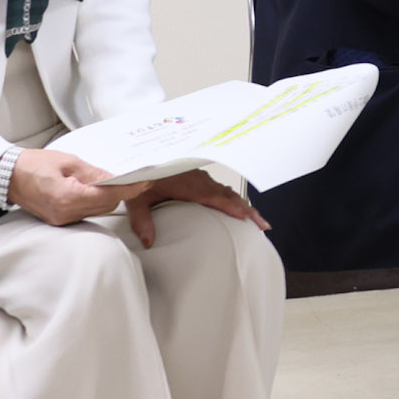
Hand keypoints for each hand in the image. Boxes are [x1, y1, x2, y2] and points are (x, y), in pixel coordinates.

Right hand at [2, 148, 147, 227]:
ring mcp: (62, 220)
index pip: (108, 196)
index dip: (129, 189)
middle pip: (106, 206)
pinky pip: (86, 213)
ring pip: (97, 211)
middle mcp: (65, 214)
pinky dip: (94, 201)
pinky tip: (95, 189)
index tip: (144, 182)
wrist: (7, 176)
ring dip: (107, 197)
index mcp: (67, 197)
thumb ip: (94, 172)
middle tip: (131, 177)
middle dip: (120, 192)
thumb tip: (117, 178)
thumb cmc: (34, 164)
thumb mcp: (68, 161)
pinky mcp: (59, 220)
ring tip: (112, 180)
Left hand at [123, 169, 268, 249]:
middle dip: (248, 210)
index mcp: (187, 185)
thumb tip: (149, 242)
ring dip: (242, 204)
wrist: (138, 156)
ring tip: (254, 219)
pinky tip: (234, 204)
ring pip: (226, 191)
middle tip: (262, 225)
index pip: (215, 197)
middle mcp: (198, 180)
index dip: (232, 207)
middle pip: (229, 195)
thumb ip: (142, 221)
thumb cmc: (138, 175)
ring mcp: (200, 177)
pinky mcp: (198, 177)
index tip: (247, 217)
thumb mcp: (136, 199)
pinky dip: (232, 198)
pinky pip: (220, 188)